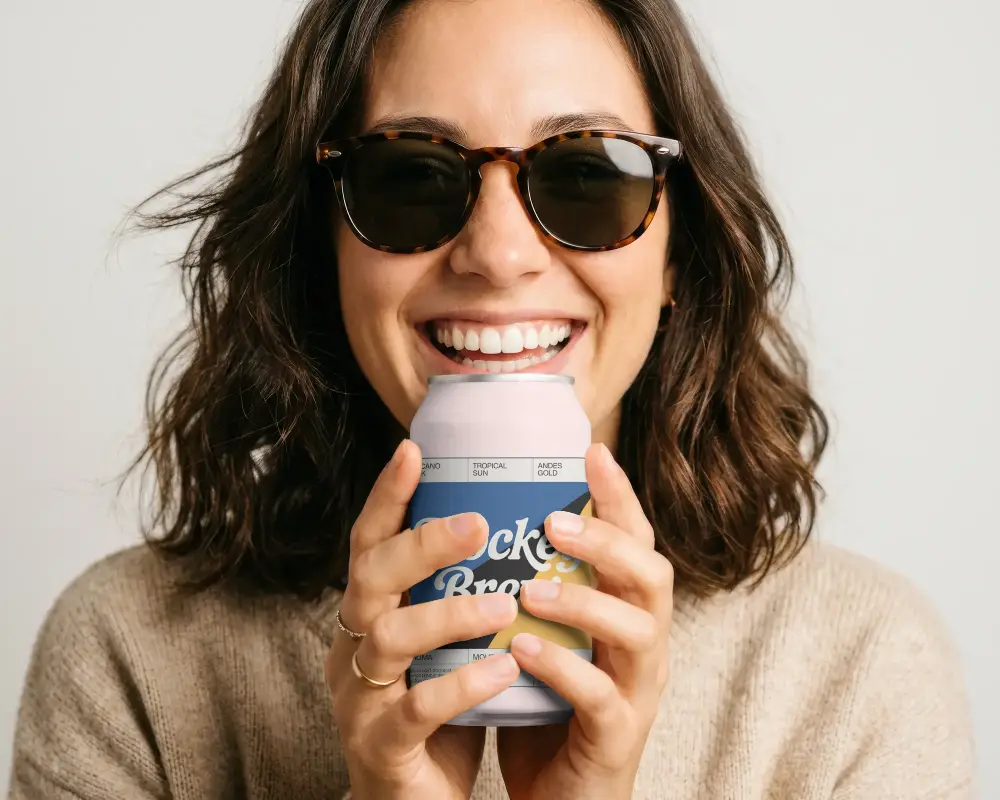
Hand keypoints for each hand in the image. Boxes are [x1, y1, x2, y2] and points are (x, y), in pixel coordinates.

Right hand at [325, 440, 520, 799]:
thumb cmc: (438, 714)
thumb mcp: (440, 646)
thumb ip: (458, 596)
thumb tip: (514, 526)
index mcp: (369, 616)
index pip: (369, 545)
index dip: (387, 497)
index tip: (413, 449)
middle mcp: (353, 647)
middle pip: (369, 579)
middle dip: (420, 544)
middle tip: (477, 523)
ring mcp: (360, 698)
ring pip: (389, 639)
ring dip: (448, 613)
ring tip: (503, 601)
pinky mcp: (381, 747)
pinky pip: (417, 709)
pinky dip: (461, 684)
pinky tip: (503, 668)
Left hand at [497, 443, 673, 799]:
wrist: (558, 798)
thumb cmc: (546, 705)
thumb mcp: (542, 634)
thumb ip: (531, 584)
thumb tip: (480, 515)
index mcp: (624, 611)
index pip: (635, 541)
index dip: (619, 495)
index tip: (589, 450)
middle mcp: (643, 644)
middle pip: (653, 576)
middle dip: (609, 541)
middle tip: (554, 521)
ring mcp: (637, 692)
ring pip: (638, 632)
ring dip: (583, 602)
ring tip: (528, 588)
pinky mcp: (616, 738)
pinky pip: (600, 699)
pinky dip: (561, 669)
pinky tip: (519, 650)